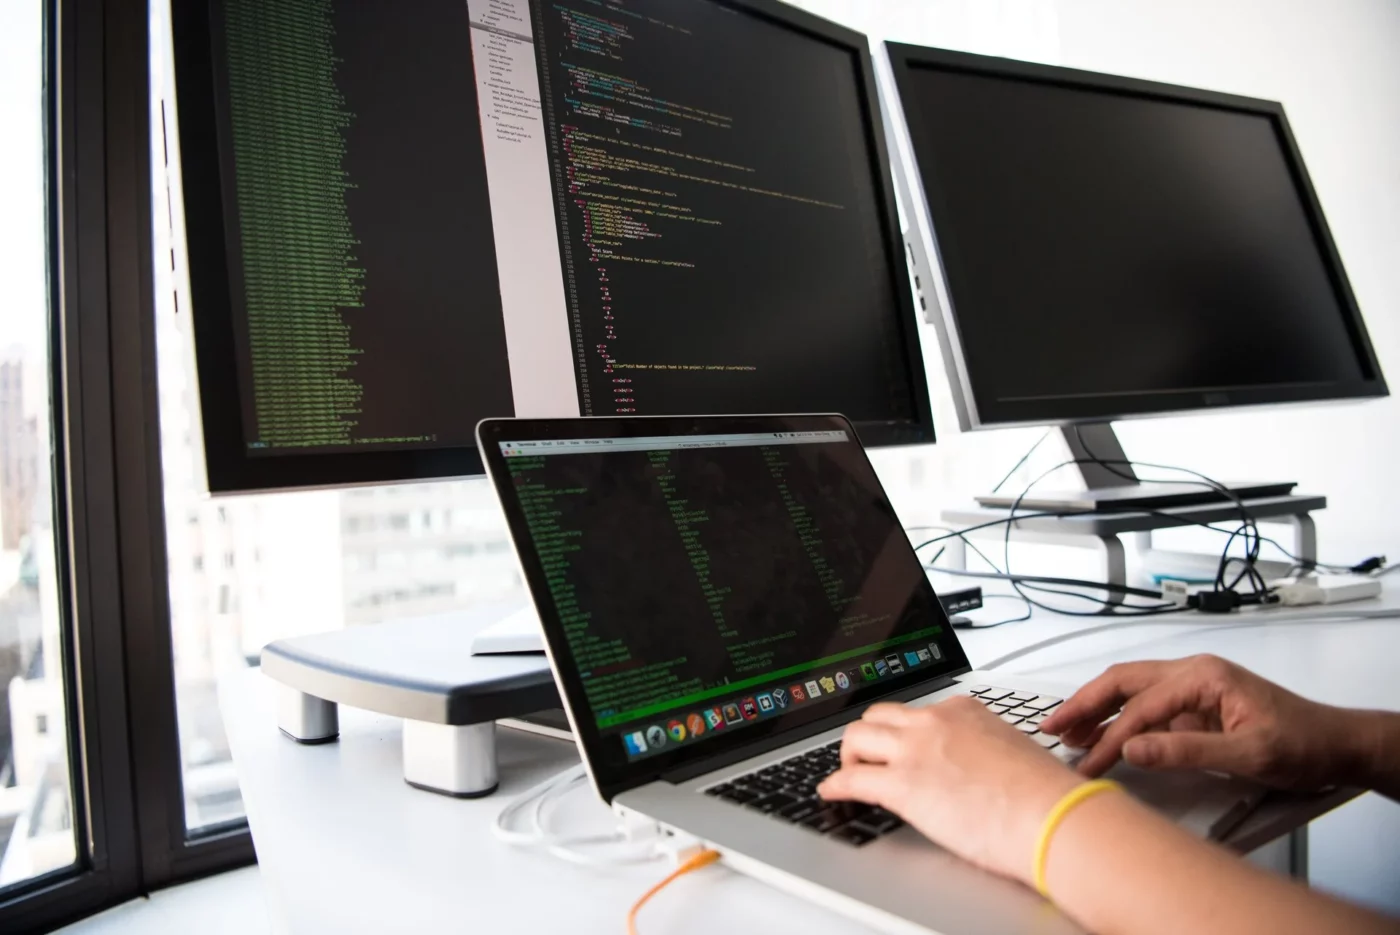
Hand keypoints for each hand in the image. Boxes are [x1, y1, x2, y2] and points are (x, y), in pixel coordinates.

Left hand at [817, 696, 1080, 883]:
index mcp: (962, 711)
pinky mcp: (903, 786)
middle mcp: (934, 722)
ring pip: (856, 737)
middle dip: (867, 737)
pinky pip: (852, 780)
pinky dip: (835, 786)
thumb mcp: (1012, 751)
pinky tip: (831, 793)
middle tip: (865, 758)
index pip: (917, 712)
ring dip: (847, 757)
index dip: (903, 732)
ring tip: (848, 775)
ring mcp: (915, 751)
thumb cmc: (1044, 794)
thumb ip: (985, 750)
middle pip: (878, 717)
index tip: (899, 745)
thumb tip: (979, 768)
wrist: (1051, 815)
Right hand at [1039, 654, 1361, 788]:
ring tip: (1065, 731)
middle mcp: (1192, 673)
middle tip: (1051, 727)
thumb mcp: (1248, 753)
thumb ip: (1187, 751)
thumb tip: (1134, 749)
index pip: (1142, 707)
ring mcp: (1191, 689)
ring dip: (1095, 709)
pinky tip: (1101, 737)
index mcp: (1203, 676)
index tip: (1088, 764)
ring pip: (1129, 690)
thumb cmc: (1303, 742)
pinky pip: (1145, 708)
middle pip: (1122, 681)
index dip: (1110, 737)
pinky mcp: (1194, 708)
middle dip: (1083, 703)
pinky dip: (1117, 721)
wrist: (1337, 745)